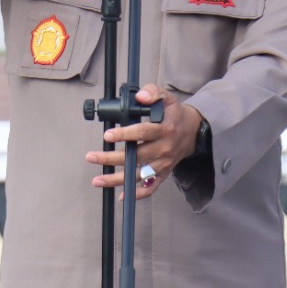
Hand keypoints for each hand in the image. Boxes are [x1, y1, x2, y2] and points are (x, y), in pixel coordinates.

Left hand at [85, 85, 203, 199]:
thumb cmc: (175, 115)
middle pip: (136, 156)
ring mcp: (163, 163)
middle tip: (92, 157)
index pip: (143, 133)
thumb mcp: (168, 97)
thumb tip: (140, 96)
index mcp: (164, 129)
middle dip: (111, 158)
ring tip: (97, 180)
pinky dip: (137, 194)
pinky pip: (151, 187)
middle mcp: (164, 149)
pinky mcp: (164, 173)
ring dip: (117, 180)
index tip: (108, 135)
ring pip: (139, 175)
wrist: (194, 131)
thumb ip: (154, 92)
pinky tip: (121, 195)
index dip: (124, 134)